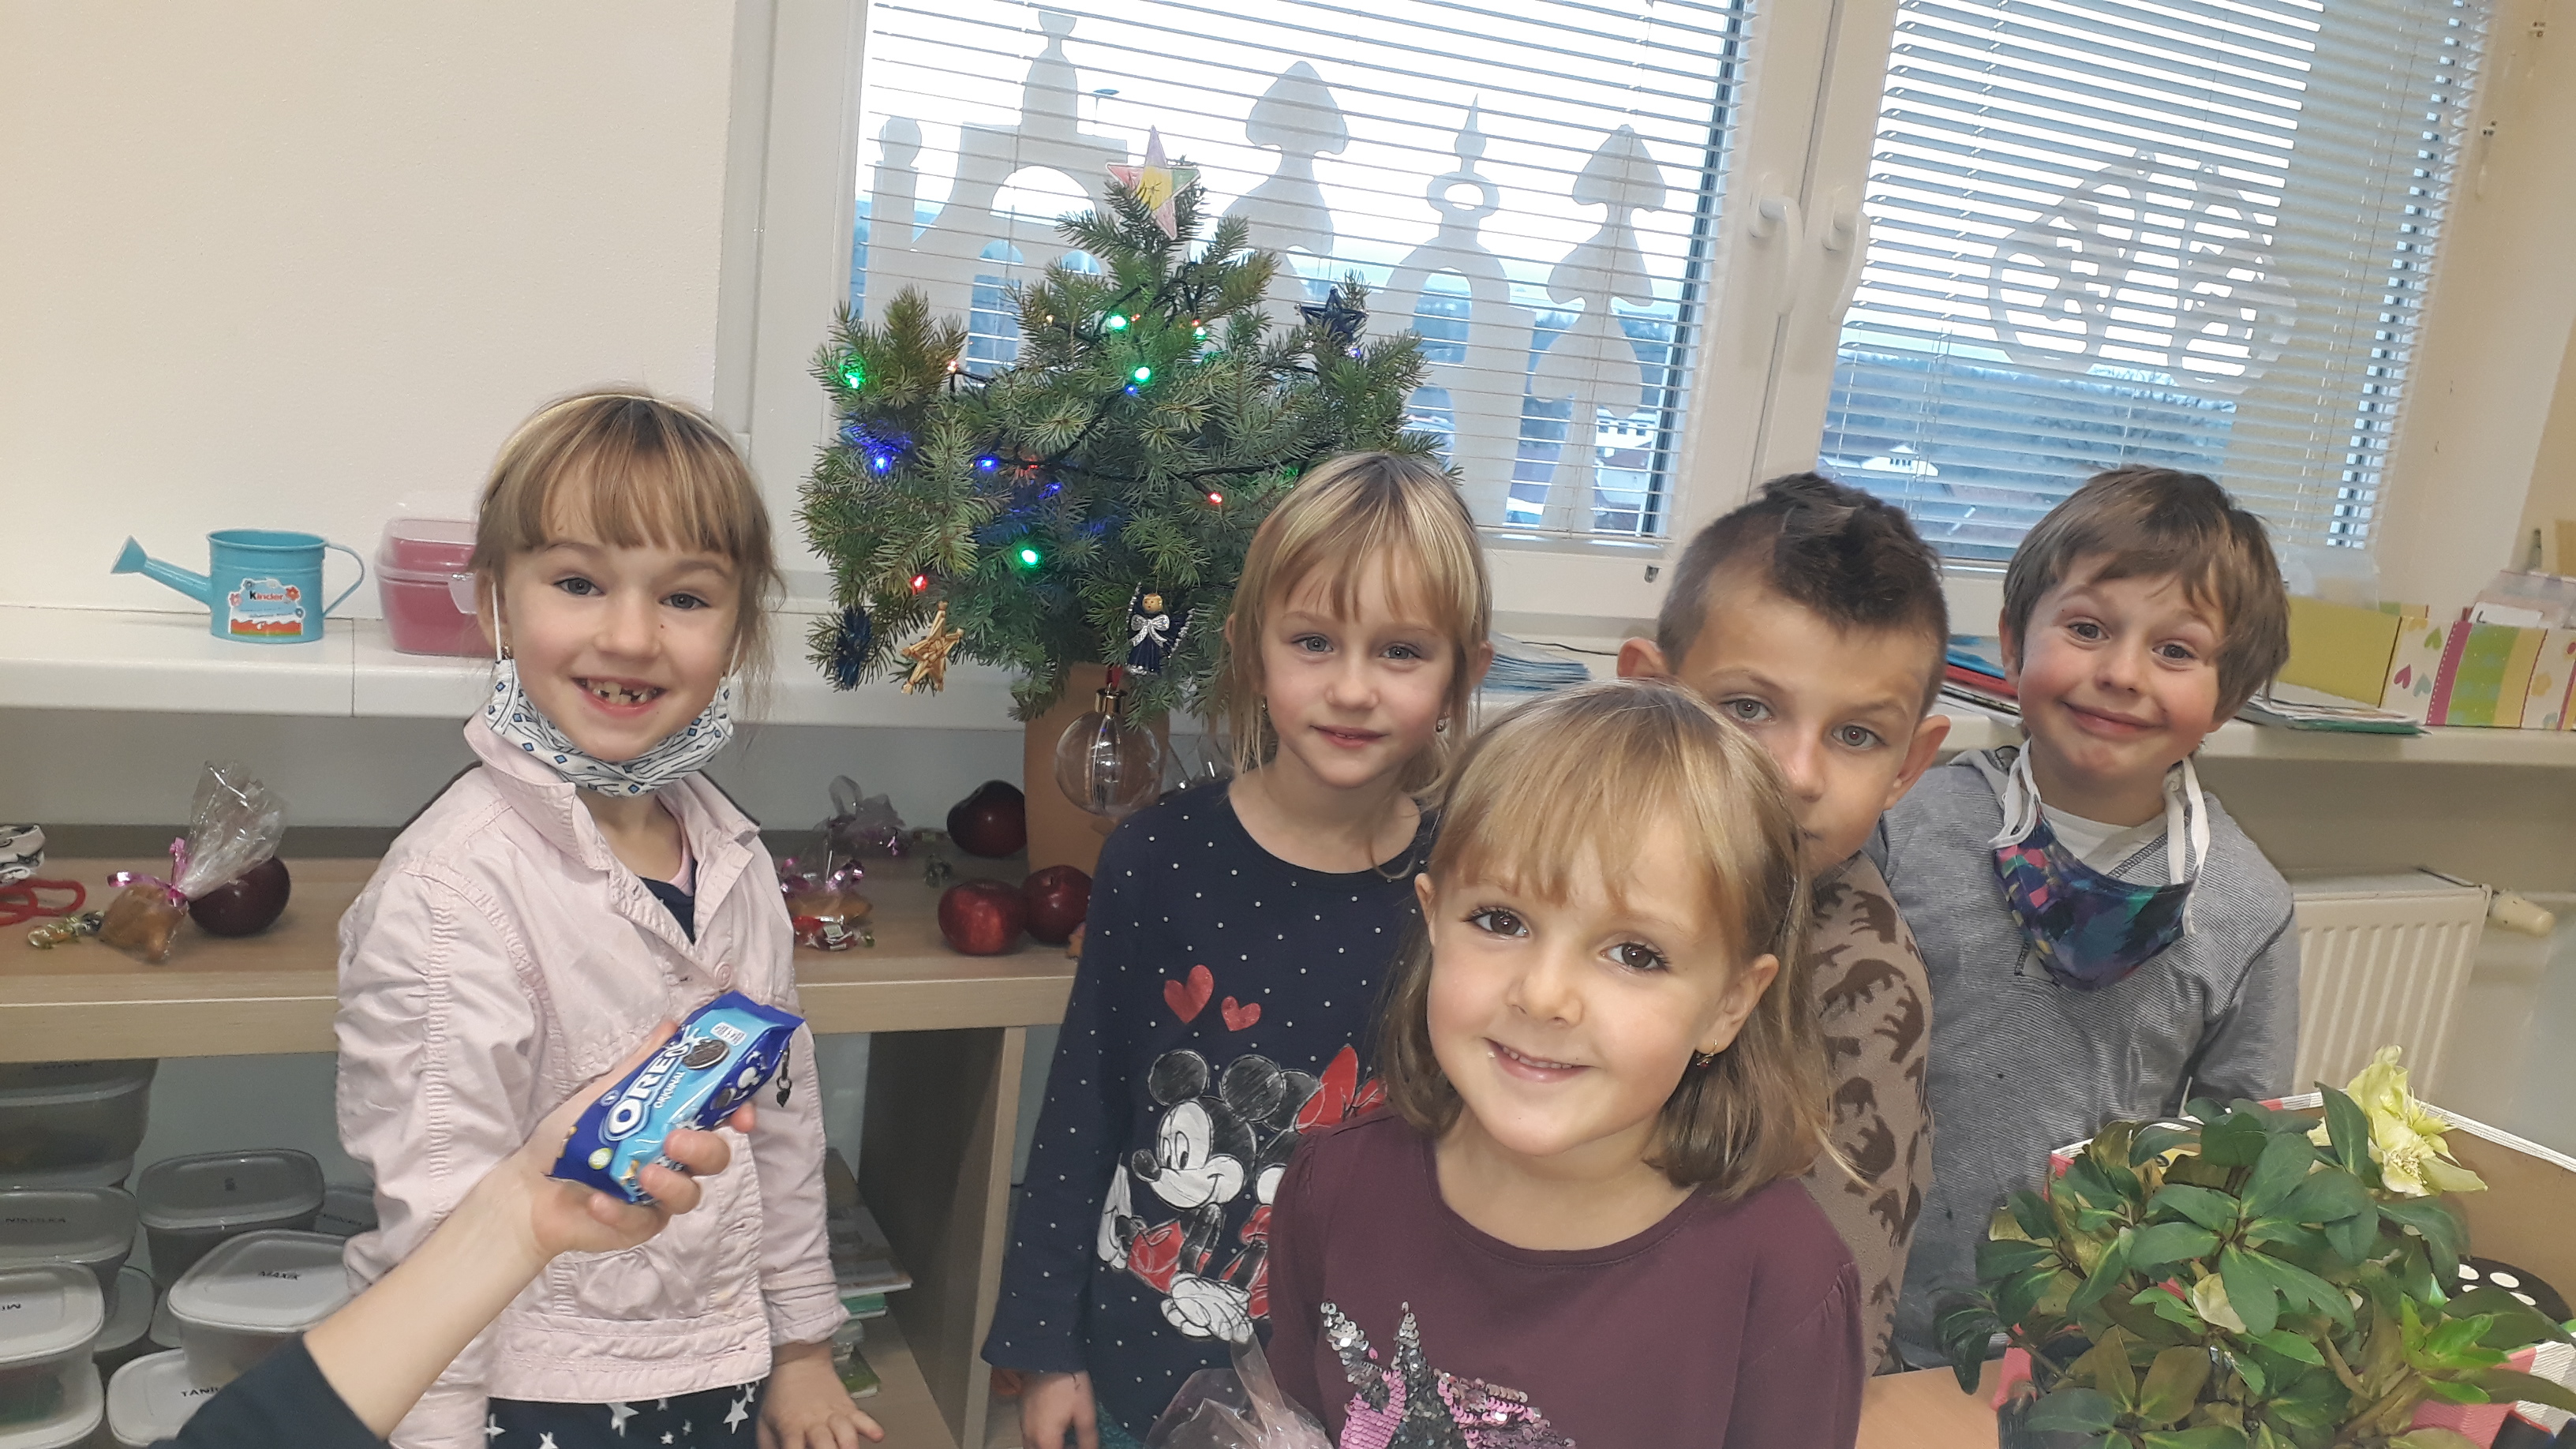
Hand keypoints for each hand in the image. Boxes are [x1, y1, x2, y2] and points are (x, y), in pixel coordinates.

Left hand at [303, 1022, 755, 1439]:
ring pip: (691, 1194)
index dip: (739, 1116)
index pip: (720, 1119)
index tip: (741, 1117)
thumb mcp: (605, 1094)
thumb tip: (671, 1026)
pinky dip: (621, 1208)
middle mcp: (674, 1161)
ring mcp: (659, 1197)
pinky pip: (644, 1219)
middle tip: (676, 1139)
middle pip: (716, 1158)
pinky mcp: (638, 1225)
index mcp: (672, 1125)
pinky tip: (599, 1198)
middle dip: (705, 1148)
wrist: (526, 1187)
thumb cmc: (567, 1138)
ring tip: (643, 1173)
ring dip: (671, 1182)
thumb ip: (641, 1065)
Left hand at [759, 1339, 883, 1447]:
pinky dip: (870, 1426)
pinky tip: (876, 1435)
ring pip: (844, 1431)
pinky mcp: (847, 1406)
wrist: (800, 1360)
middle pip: (823, 1443)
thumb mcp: (765, 1421)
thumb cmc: (782, 1392)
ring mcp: (832, 1414)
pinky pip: (861, 1417)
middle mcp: (813, 1422)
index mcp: (791, 1427)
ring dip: (848, 1444)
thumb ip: (770, 1444)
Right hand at [1019, 1370, 1098, 1448]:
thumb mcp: (1085, 1412)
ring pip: (1031, 1445)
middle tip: (1071, 1443)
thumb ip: (1087, 1437)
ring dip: (1047, 1444)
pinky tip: (1053, 1424)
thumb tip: (1090, 1448)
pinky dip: (1040, 1435)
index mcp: (1046, 1438)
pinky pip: (1029, 1432)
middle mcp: (1030, 1433)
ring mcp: (1024, 1421)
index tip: (1080, 1447)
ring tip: (1064, 1436)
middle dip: (1055, 1448)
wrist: (1049, 1355)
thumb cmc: (1067, 1380)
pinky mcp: (1022, 1409)